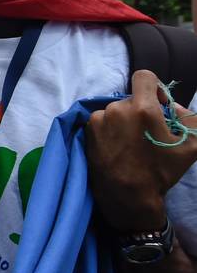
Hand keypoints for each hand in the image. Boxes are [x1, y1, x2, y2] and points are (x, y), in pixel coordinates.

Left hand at [86, 70, 196, 230]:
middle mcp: (116, 109)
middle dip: (141, 110)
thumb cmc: (160, 172)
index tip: (158, 104)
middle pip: (131, 98)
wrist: (127, 196)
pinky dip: (111, 129)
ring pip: (116, 110)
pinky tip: (118, 147)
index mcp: (142, 108)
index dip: (154, 87)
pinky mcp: (87, 130)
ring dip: (125, 120)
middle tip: (148, 133)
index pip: (144, 76)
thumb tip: (174, 107)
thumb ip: (190, 118)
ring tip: (131, 143)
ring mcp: (98, 119)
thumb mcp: (191, 146)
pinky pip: (102, 121)